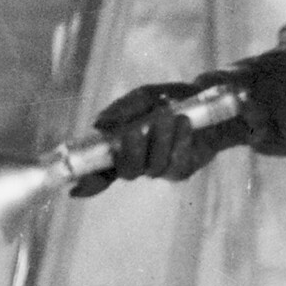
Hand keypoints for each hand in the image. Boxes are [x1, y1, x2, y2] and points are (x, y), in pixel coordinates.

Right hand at [68, 81, 246, 196]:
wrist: (208, 102)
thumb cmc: (168, 101)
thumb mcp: (144, 98)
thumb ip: (124, 109)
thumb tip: (100, 124)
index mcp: (119, 149)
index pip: (99, 171)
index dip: (89, 182)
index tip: (77, 187)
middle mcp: (138, 163)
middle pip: (128, 171)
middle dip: (131, 152)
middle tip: (136, 131)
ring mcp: (160, 169)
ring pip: (154, 167)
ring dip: (160, 140)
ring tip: (168, 114)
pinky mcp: (182, 169)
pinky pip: (177, 164)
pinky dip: (179, 142)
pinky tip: (184, 123)